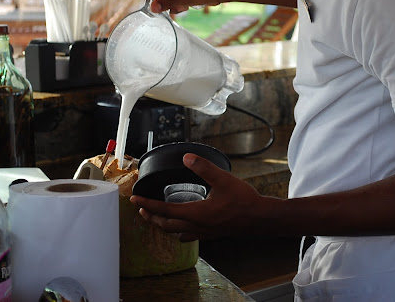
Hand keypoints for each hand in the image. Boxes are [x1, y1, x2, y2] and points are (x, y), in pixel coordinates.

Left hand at [131, 153, 268, 241]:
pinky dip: (177, 231)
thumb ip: (204, 168)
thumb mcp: (224, 179)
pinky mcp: (210, 234)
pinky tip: (180, 226)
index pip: (165, 210)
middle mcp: (196, 226)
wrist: (259, 218)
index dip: (148, 204)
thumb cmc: (243, 200)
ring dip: (162, 225)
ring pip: (175, 232)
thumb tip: (187, 157)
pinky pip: (187, 236)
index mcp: (196, 213)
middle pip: (166, 225)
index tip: (135, 199)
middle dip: (151, 216)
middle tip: (141, 208)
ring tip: (156, 217)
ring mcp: (203, 232)